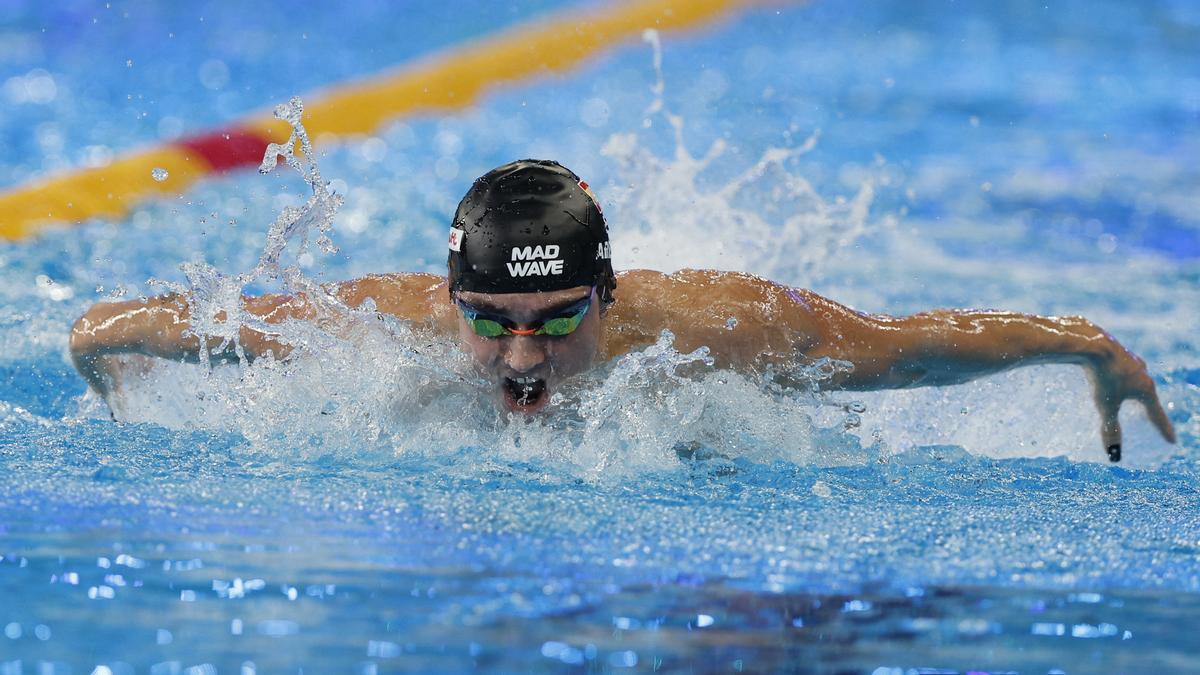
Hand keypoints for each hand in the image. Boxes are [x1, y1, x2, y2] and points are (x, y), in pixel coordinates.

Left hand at [1086, 343, 1174, 461]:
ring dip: (1135, 388)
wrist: (1092, 344)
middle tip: (1152, 415)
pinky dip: (1120, 376)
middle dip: (1149, 406)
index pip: (1156, 414)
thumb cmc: (1102, 377)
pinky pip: (1121, 368)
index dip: (1163, 429)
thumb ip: (1110, 428)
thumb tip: (1113, 454)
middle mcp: (1143, 373)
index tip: (1171, 441)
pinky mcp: (1116, 351)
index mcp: (1146, 388)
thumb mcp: (1106, 406)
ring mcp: (1131, 360)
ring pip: (1135, 378)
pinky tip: (1113, 374)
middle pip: (1148, 394)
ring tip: (1133, 394)